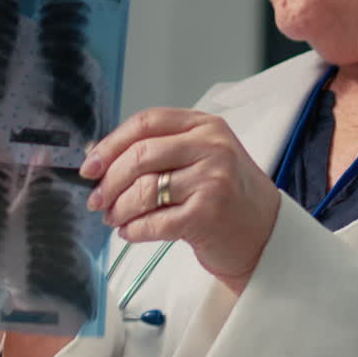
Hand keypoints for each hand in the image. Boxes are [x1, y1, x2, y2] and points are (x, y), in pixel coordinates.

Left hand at [81, 108, 280, 294]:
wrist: (266, 233)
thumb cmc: (228, 196)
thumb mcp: (203, 157)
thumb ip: (161, 150)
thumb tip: (101, 157)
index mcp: (206, 126)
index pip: (146, 123)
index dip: (111, 144)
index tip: (91, 165)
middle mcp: (211, 147)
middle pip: (140, 155)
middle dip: (110, 181)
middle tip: (97, 199)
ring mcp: (212, 180)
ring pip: (144, 190)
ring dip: (119, 209)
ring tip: (114, 219)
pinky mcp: (207, 215)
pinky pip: (154, 222)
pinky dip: (134, 230)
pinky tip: (131, 233)